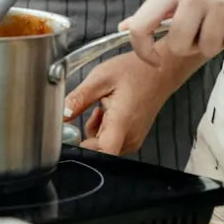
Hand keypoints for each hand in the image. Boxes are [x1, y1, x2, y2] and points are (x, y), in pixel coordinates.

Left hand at [63, 49, 195, 155]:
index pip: (102, 153)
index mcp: (121, 123)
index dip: (82, 151)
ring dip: (95, 131)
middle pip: (98, 151)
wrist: (162, 70)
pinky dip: (104, 129)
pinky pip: (112, 142)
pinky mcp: (134, 138)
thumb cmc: (136, 70)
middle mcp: (129, 137)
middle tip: (90, 109)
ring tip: (103, 106)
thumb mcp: (101, 77)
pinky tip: (108, 111)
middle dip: (85, 135)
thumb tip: (61, 114)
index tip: (71, 138)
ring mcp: (133, 139)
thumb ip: (79, 97)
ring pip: (103, 147)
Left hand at [119, 0, 223, 62]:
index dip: (143, 51)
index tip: (155, 60)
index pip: (141, 25)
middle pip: (177, 44)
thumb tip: (125, 28)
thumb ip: (161, 8)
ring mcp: (220, 0)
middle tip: (205, 30)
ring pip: (206, 48)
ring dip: (217, 42)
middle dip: (191, 46)